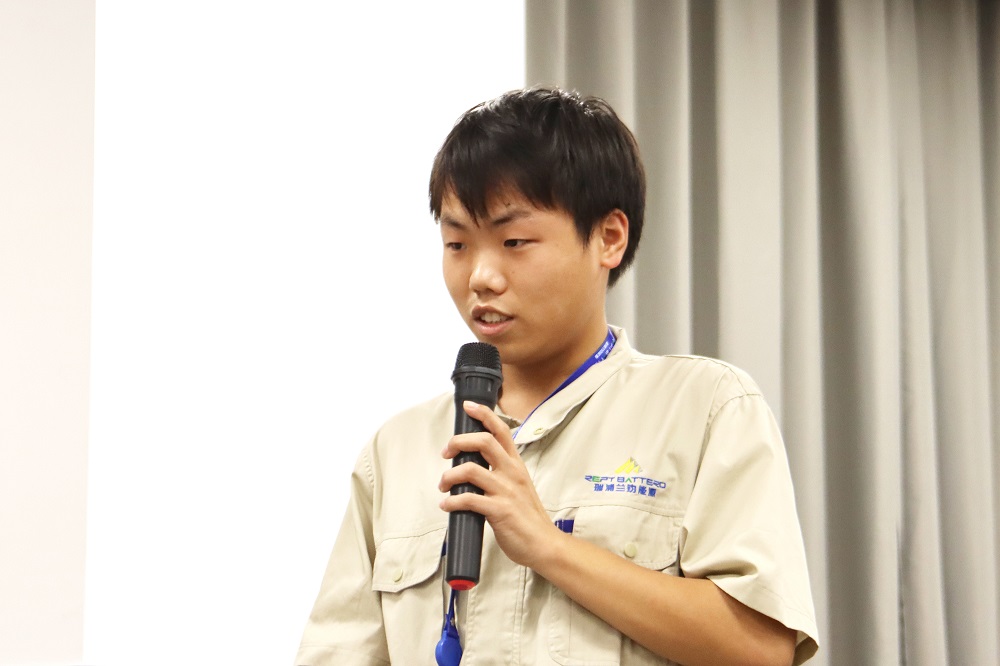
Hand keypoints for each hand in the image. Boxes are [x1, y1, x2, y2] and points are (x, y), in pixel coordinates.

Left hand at [438, 401, 561, 568]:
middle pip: (483, 441)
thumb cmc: (528, 518)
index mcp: (516, 465)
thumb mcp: (519, 487)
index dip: (484, 415)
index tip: (468, 407)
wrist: (544, 544)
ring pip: (470, 470)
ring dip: (449, 476)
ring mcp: (506, 491)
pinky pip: (468, 499)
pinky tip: (447, 506)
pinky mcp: (499, 510)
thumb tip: (473, 469)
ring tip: (443, 485)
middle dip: (458, 442)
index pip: (501, 431)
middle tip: (446, 453)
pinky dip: (452, 501)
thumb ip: (501, 474)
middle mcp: (512, 473)